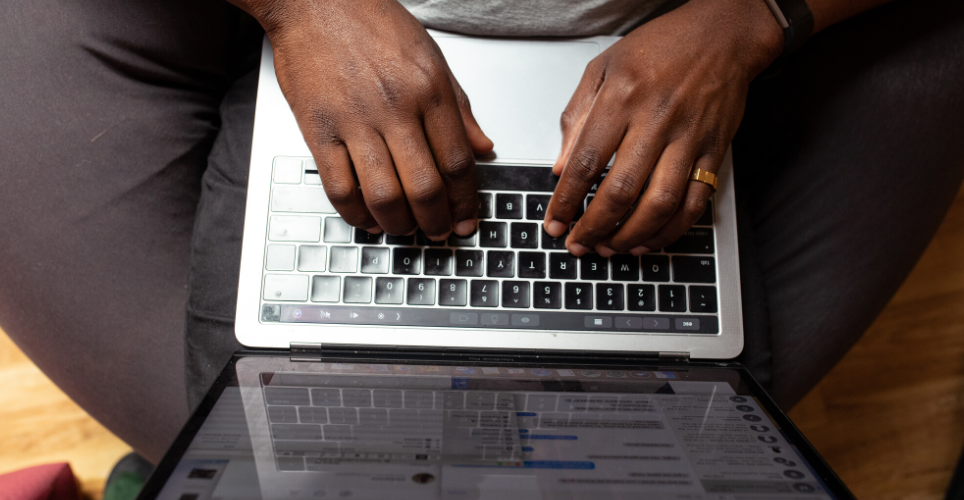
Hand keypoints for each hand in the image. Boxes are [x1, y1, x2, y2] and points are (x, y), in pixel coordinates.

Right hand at [233, 0, 492, 238]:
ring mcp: (355, 120)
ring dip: (398, 224)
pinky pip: (339, 186)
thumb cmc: (371, 22)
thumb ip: (459, 108)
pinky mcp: (318, 128)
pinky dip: (355, 213)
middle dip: (435, 221)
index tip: (465, 219)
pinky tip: (366, 218)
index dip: (464, 201)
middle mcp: (396, 106)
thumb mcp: (431, 57)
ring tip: (404, 228)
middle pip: (425, 187)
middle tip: (437, 232)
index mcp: (428, 89)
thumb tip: (483, 148)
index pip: (457, 162)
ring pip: (384, 194)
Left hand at [543, 0, 781, 255]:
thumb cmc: (660, 47)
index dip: (567, 200)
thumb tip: (561, 168)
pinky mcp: (714, 151)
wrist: (722, 34)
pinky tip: (649, 240)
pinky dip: (671, 230)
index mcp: (623, 98)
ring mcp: (689, 139)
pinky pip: (694, 202)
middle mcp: (657, 120)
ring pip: (659, 204)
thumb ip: (577, 117)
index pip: (587, 162)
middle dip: (594, 227)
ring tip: (610, 248)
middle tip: (578, 243)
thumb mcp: (604, 68)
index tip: (554, 222)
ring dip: (631, 235)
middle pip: (621, 190)